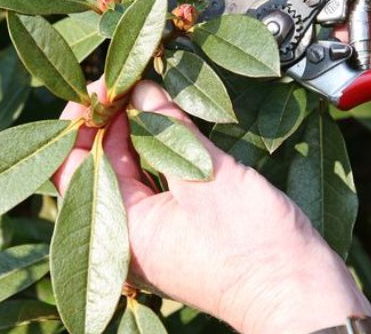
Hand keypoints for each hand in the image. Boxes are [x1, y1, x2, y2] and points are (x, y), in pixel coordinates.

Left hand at [53, 80, 370, 333]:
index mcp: (121, 230)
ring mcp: (156, 232)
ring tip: (149, 90)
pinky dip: (159, 146)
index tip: (104, 87)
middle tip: (130, 80)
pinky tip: (172, 119)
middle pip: (98, 165)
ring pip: (129, 169)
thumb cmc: (251, 244)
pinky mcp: (182, 225)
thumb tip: (141, 89)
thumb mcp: (205, 175)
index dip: (81, 123)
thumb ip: (168, 128)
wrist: (299, 290)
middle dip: (111, 120)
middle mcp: (130, 234)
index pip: (71, 167)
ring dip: (136, 129)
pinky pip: (156, 179)